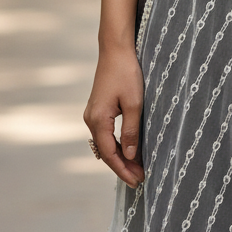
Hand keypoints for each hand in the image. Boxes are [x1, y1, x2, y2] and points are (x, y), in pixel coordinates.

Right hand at [84, 0, 144, 188]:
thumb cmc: (127, 73)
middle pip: (106, 152)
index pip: (110, 154)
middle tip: (140, 180)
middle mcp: (91, 119)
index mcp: (98, 120)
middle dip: (123, 167)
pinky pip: (105, 133)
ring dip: (120, 156)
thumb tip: (129, 154)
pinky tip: (128, 149)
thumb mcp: (135, 103)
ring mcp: (92, 114)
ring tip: (137, 169)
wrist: (116, 49)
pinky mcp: (98, 108)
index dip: (124, 170)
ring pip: (105, 143)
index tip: (137, 182)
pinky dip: (116, 144)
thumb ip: (131, 130)